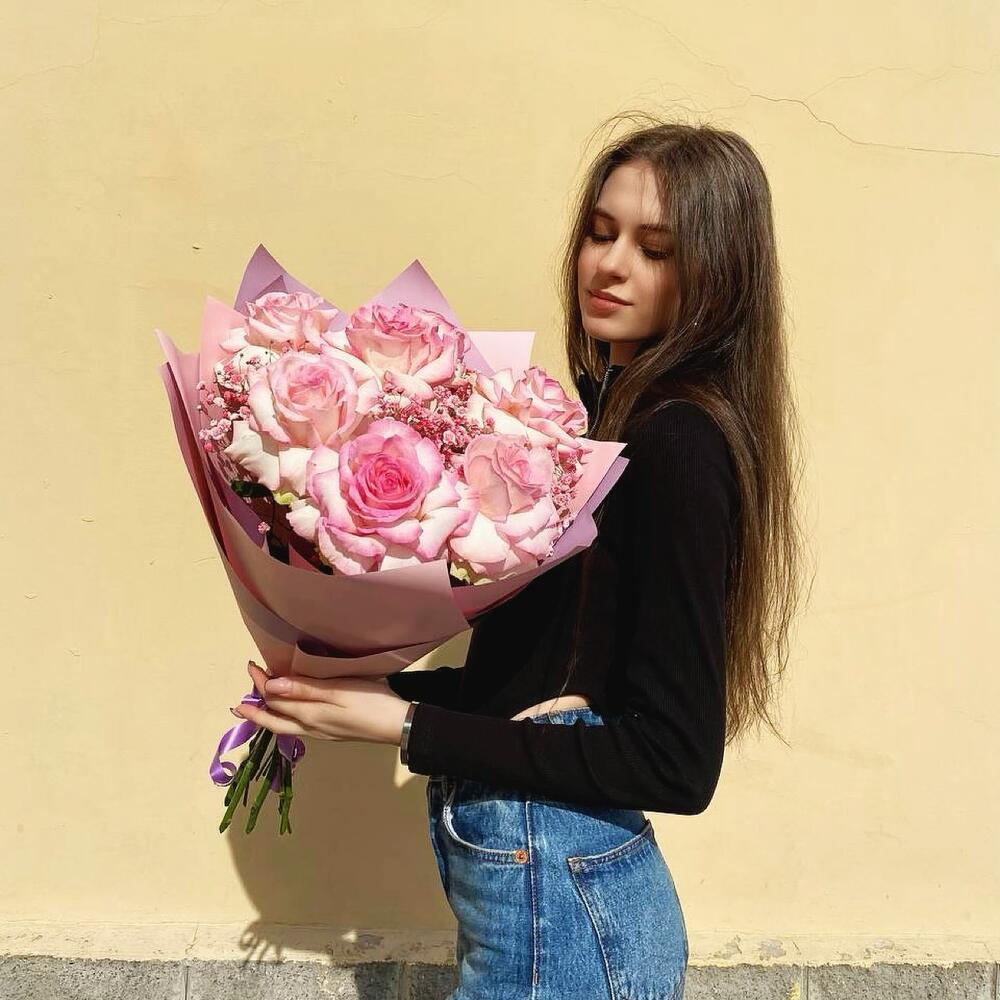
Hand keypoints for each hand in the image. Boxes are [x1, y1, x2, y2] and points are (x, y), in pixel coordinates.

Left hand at [233, 661, 411, 746]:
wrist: (400, 726)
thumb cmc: (370, 703)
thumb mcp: (338, 691)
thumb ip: (304, 689)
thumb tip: (270, 687)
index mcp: (309, 716)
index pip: (275, 701)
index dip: (260, 685)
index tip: (251, 667)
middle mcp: (310, 728)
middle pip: (275, 721)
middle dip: (256, 710)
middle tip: (240, 702)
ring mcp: (322, 732)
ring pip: (286, 725)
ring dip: (270, 714)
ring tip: (258, 707)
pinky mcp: (332, 731)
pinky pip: (299, 725)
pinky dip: (286, 716)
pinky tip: (291, 711)